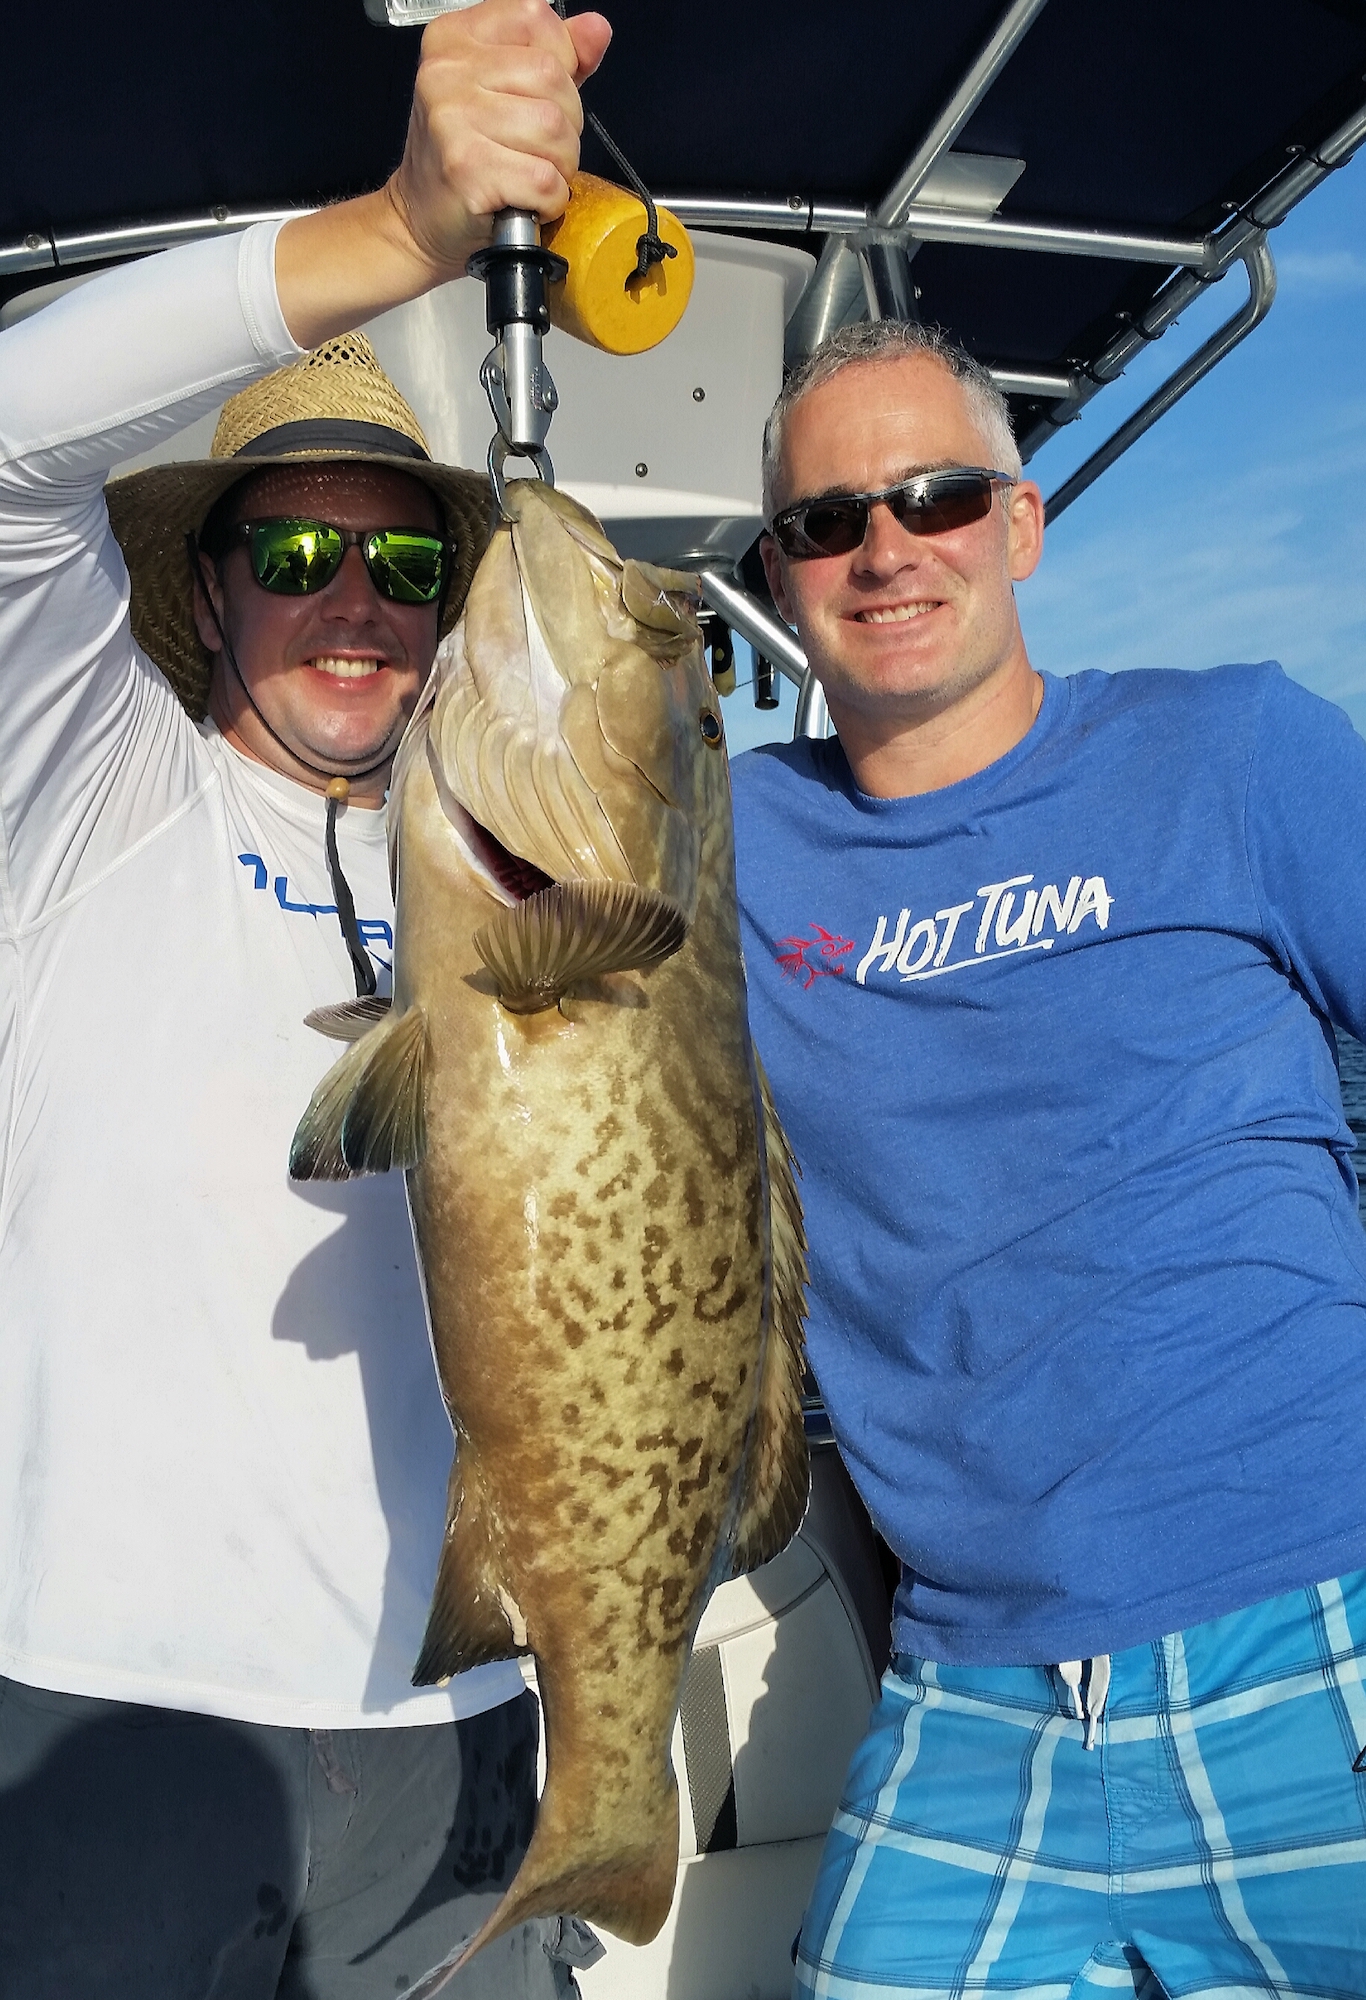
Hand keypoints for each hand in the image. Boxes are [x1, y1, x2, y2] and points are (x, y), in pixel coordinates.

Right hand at [386, 0, 612, 281]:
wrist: (420, 216)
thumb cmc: (464, 155)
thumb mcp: (504, 91)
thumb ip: (554, 57)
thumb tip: (596, 30)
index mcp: (454, 38)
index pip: (536, 17)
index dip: (561, 61)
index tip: (542, 96)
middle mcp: (446, 71)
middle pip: (552, 76)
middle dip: (566, 123)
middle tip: (539, 148)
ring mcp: (452, 119)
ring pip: (554, 129)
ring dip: (560, 165)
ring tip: (533, 174)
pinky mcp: (466, 169)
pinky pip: (543, 179)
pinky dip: (549, 199)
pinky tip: (528, 199)